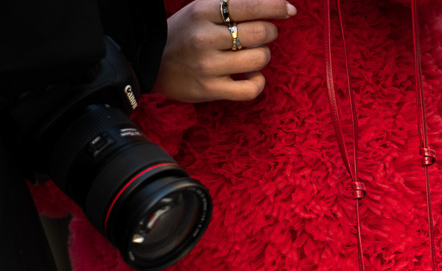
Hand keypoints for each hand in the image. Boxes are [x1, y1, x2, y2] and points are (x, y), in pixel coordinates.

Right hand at [153, 0, 296, 102]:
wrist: (152, 64)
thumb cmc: (184, 34)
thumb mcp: (200, 10)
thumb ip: (229, 6)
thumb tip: (265, 4)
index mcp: (203, 11)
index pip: (249, 4)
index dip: (275, 6)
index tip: (289, 9)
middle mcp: (206, 38)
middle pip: (259, 32)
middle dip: (270, 31)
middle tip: (266, 33)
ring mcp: (209, 66)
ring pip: (258, 59)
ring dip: (264, 55)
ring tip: (255, 54)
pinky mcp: (211, 90)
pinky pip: (250, 89)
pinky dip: (259, 82)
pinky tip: (253, 77)